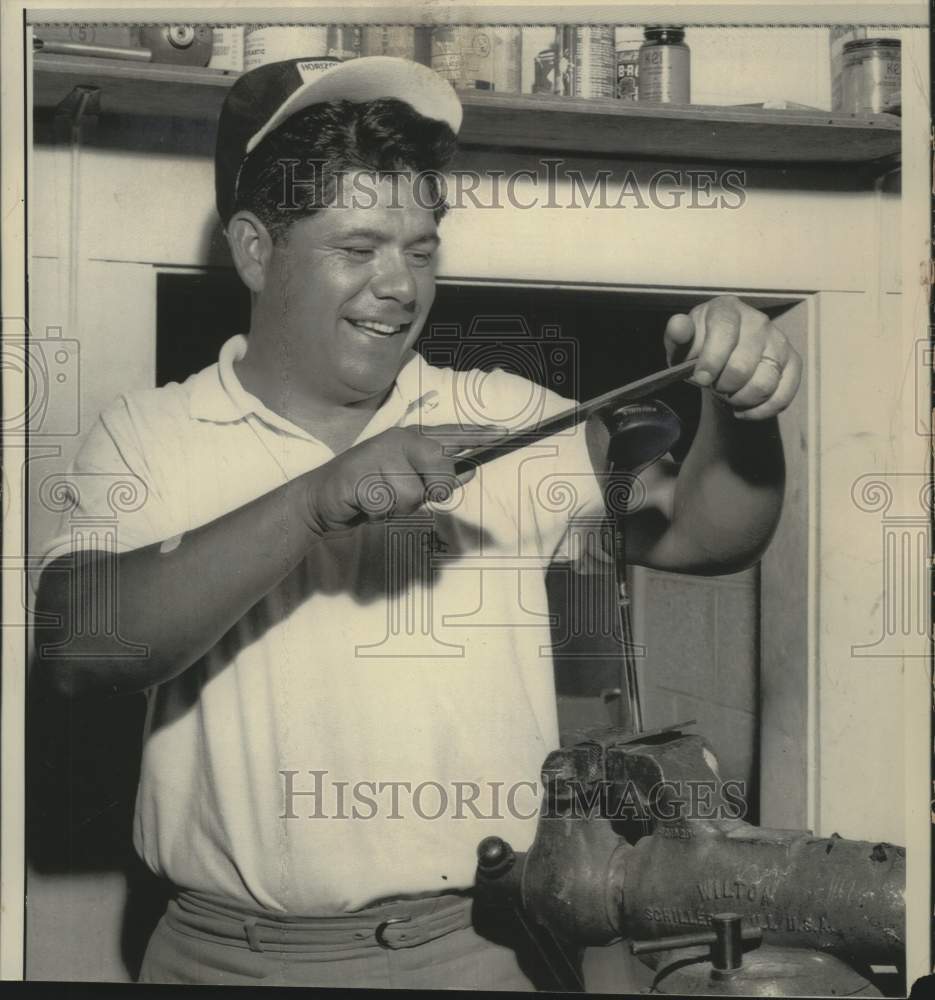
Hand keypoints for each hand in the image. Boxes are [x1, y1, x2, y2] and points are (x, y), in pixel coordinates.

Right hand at [300, 424, 502, 534]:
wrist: (321, 500)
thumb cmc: (370, 491)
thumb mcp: (407, 485)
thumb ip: (435, 478)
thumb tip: (470, 471)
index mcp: (411, 439)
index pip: (451, 434)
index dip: (478, 434)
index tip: (505, 433)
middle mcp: (398, 440)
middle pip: (440, 467)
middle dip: (431, 491)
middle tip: (406, 495)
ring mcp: (377, 454)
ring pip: (413, 495)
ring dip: (398, 508)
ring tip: (380, 500)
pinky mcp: (360, 473)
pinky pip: (387, 505)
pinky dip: (378, 513)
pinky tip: (365, 504)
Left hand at [663, 295, 801, 419]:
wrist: (719, 360)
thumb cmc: (698, 350)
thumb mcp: (681, 344)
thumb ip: (677, 335)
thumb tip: (679, 325)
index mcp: (727, 309)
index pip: (725, 331)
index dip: (712, 360)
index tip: (701, 379)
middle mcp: (758, 321)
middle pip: (744, 364)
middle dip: (724, 385)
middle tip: (715, 386)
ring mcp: (779, 341)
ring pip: (765, 383)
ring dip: (741, 399)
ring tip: (729, 397)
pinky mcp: (793, 362)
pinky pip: (784, 394)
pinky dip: (762, 410)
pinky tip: (744, 410)